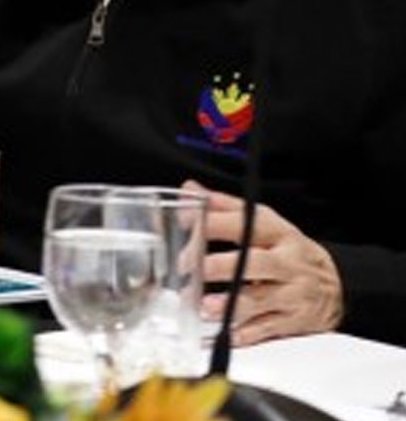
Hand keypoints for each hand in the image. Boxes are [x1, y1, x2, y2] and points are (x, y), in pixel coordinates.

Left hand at [192, 180, 343, 344]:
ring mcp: (294, 294)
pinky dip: (246, 333)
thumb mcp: (264, 224)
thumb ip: (224, 208)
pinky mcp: (294, 321)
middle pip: (256, 263)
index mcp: (279, 234)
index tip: (187, 225)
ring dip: (231, 304)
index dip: (216, 224)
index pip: (248, 224)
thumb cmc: (288, 251)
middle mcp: (288, 263)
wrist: (337, 284)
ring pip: (262, 299)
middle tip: (191, 269)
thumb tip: (190, 190)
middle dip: (221, 266)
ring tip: (205, 306)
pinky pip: (269, 329)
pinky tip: (227, 333)